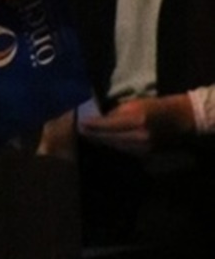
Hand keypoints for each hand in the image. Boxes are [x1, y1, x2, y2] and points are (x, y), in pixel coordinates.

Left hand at [79, 94, 195, 154]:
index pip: (108, 124)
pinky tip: (104, 143)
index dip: (93, 125)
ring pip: (116, 147)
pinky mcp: (146, 154)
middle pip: (110, 138)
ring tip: (89, 138)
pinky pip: (124, 151)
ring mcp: (143, 147)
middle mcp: (139, 136)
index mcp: (136, 120)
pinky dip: (113, 146)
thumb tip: (99, 119)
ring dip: (101, 142)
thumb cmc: (154, 106)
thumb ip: (116, 113)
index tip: (80, 123)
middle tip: (80, 132)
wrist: (178, 119)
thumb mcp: (134, 104)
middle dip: (94, 135)